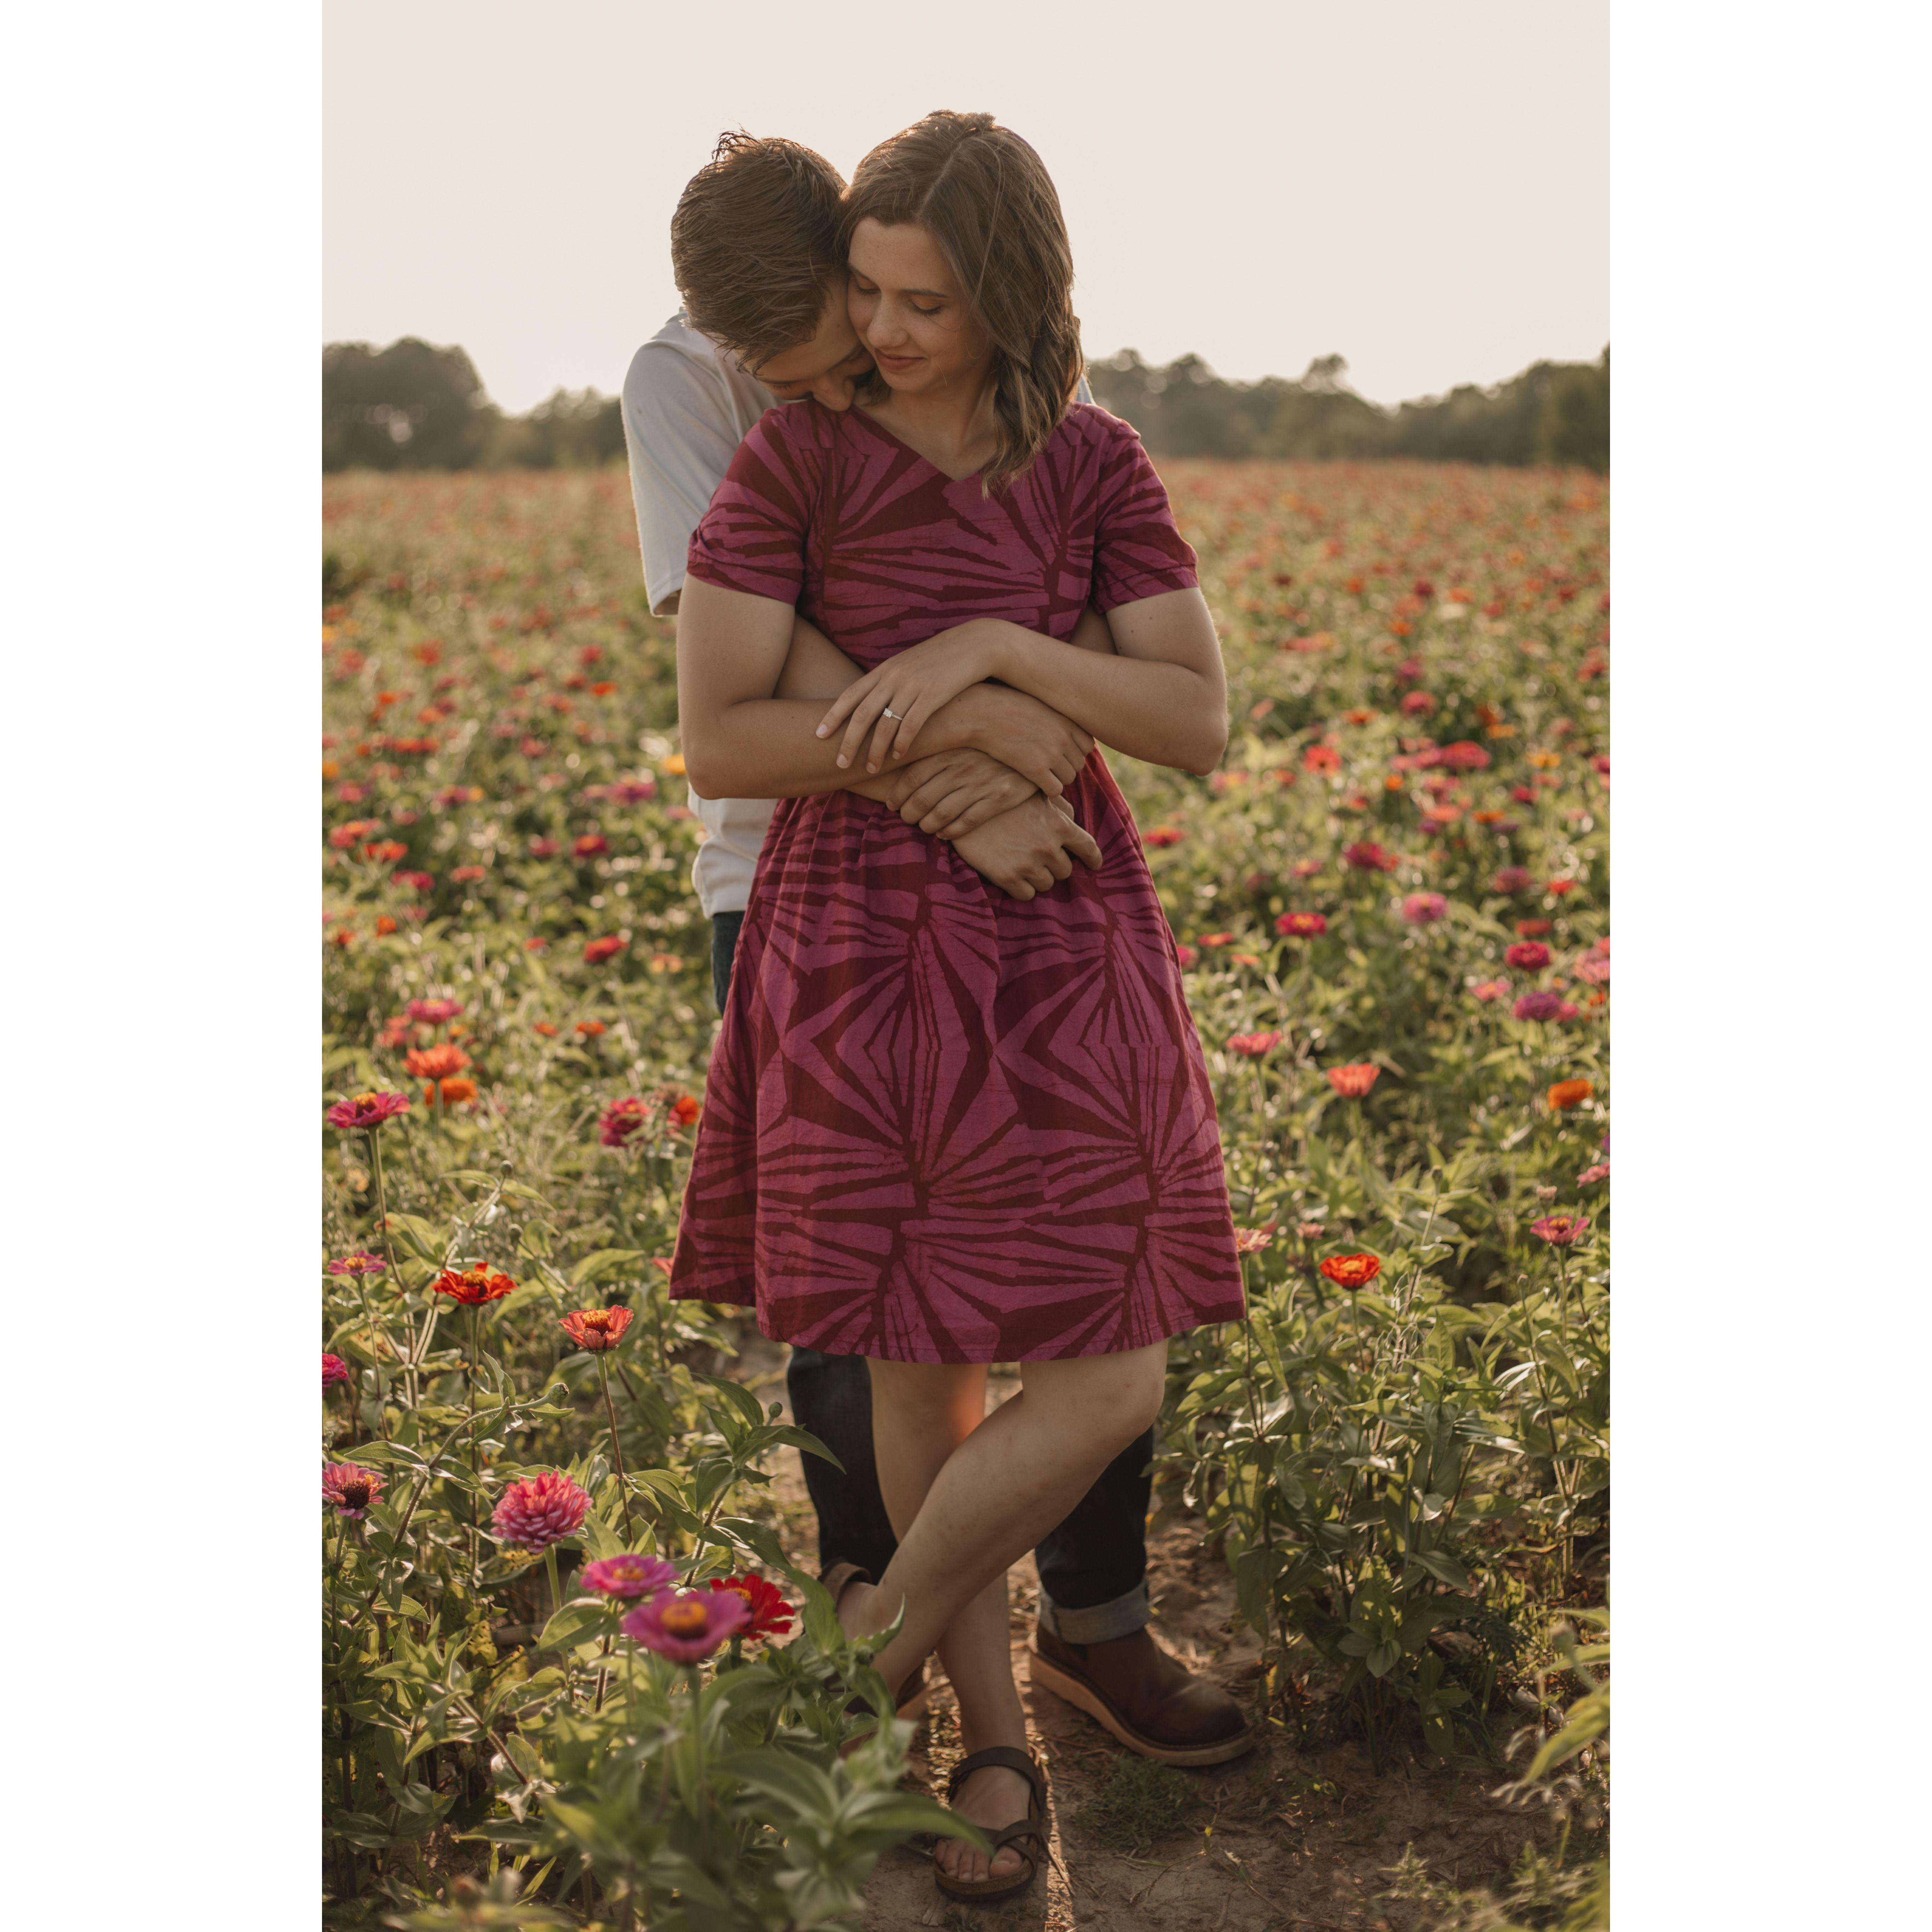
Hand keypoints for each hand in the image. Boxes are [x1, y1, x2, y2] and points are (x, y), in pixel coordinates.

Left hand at [815, 622, 1003, 774]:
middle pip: (862, 713)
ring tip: (870, 769)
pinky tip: (898, 757)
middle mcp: (893, 677)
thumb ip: (888, 682)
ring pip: (885, 723)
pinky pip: (911, 724)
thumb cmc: (940, 659)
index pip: (850, 694)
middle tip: (839, 763)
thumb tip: (871, 702)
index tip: (818, 734)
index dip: (833, 715)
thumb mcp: (908, 666)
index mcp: (884, 670)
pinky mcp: (933, 695)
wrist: (973, 645)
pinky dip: (902, 743)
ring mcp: (912, 685)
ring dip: (875, 749)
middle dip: (848, 741)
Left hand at [887, 748, 1038, 838]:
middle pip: (922, 799)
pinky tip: (943, 833)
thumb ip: (937, 752)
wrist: (1032, 743)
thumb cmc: (988, 743)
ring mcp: (980, 785)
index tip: (891, 803)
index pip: (912, 777)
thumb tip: (900, 763)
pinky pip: (966, 823)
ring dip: (926, 825)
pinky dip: (950, 832)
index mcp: (949, 751)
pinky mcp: (999, 799)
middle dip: (908, 814)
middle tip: (905, 818)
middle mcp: (962, 768)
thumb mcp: (962, 740)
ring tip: (923, 827)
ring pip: (941, 814)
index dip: (897, 794)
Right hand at [943, 684, 1093, 798]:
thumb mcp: (1038, 704)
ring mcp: (1051, 753)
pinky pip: (1055, 790)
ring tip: (1039, 773)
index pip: (1087, 745)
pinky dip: (1047, 790)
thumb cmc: (1004, 706)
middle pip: (1078, 763)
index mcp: (1066, 719)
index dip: (1074, 751)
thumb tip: (1063, 730)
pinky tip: (1034, 783)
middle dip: (1065, 766)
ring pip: (1068, 778)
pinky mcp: (1035, 769)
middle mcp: (1063, 736)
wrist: (980, 712)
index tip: (1058, 751)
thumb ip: (1055, 718)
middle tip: (1046, 765)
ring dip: (1056, 778)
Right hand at [950, 795, 1103, 900]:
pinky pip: (1026, 895)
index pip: (1089, 848)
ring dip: (1038, 878)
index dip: (1094, 859)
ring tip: (1023, 864)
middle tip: (1040, 858)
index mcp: (1059, 825)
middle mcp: (1047, 847)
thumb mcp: (1034, 795)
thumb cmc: (1001, 798)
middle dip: (1055, 866)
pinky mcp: (1007, 877)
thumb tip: (1072, 819)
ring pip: (1047, 885)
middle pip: (1065, 871)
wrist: (963, 807)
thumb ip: (1058, 808)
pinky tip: (1012, 875)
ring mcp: (1027, 864)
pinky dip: (1022, 889)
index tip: (1094, 865)